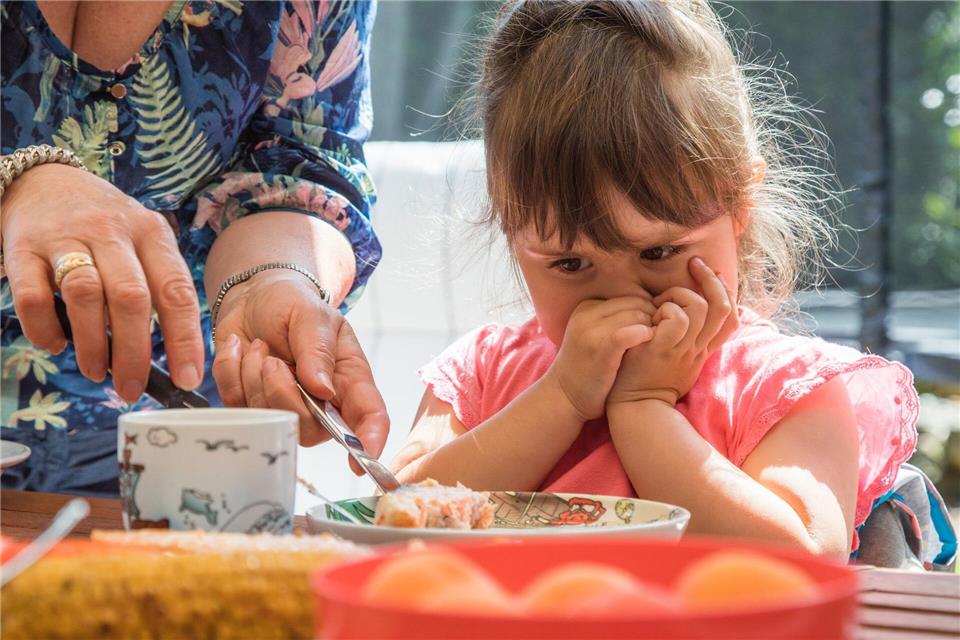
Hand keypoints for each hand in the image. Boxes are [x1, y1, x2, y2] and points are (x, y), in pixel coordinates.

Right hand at [1, 163, 203, 401]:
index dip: (185, 340)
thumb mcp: (143, 243)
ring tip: (98, 371)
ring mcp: (66, 238)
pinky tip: (56, 344)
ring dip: (92, 344)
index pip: (177, 292)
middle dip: (134, 353)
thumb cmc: (107, 228)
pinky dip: (45, 328)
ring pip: (85, 296)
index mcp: (151, 234)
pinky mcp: (23, 248)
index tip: (186, 379)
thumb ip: (158, 289)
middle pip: (131, 298)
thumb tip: (175, 358)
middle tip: (133, 388)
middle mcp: (112, 232)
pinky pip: (33, 296)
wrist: (46, 181)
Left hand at [211, 270, 388, 471]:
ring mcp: (286, 408)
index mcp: (348, 379)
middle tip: (272, 361)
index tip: (360, 460)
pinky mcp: (252, 406)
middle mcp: (322, 402)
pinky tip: (240, 351)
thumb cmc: (293, 304)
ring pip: (270, 418)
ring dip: (253, 377)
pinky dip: (231, 372)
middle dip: (282, 394)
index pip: (369, 416)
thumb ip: (317, 350)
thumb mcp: (312, 315)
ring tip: (258, 347)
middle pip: (309, 428)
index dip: (369, 441)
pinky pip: (236, 405)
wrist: (253, 297)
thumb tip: (323, 390)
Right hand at [543, 295, 656, 422]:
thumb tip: (650, 308)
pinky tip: (649, 342)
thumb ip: (613, 319)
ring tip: (655, 342)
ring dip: (651, 327)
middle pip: (634, 303)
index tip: (653, 327)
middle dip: (651, 316)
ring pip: (635, 315)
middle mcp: (586, 315)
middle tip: (658, 335)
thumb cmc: (587, 368)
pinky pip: (628, 333)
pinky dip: (643, 334)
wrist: (564, 397)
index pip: (628, 297)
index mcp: (585, 307)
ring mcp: (590, 332)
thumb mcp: (591, 335)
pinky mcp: (599, 350)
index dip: (646, 310)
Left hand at [607, 257, 738, 407]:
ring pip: (699, 307)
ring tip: (659, 302)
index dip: (726, 292)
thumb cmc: (647, 380)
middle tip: (694, 264)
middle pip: (721, 307)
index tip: (713, 274)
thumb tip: (683, 312)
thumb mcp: (675, 360)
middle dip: (709, 280)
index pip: (730, 318)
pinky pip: (677, 318)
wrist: (636, 407)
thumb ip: (684, 339)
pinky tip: (651, 317)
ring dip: (678, 294)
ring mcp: (683, 349)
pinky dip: (665, 309)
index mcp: (703, 351)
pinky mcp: (664, 349)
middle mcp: (698, 349)